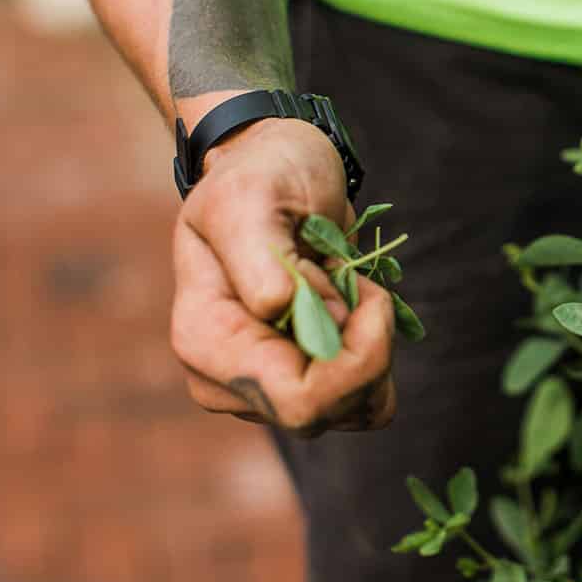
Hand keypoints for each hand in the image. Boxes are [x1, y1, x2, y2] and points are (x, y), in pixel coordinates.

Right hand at [168, 114, 396, 434]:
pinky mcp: (300, 385)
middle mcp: (226, 379)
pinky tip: (356, 310)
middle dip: (367, 349)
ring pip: (352, 411)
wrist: (275, 170)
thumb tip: (277, 311)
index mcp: (205, 339)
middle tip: (358, 283)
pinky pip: (363, 403)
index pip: (298, 398)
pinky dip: (376, 356)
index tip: (364, 291)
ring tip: (349, 288)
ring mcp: (263, 389)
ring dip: (373, 348)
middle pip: (326, 411)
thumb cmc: (261, 176)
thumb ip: (262, 257)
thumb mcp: (253, 196)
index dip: (353, 357)